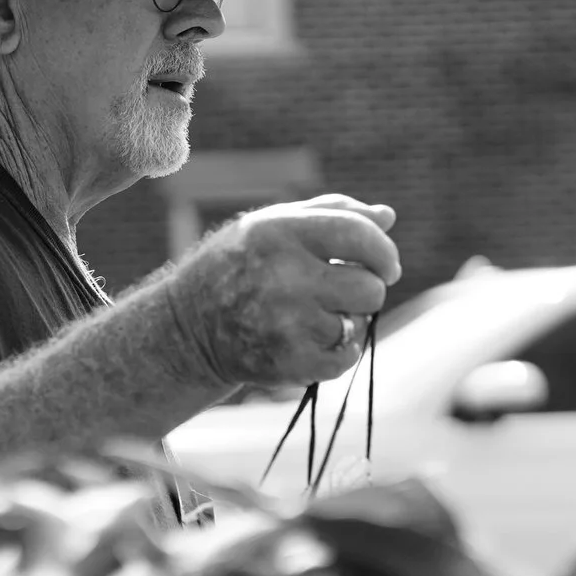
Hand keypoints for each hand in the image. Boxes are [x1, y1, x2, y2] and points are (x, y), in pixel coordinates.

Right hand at [166, 195, 402, 388]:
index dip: (384, 251)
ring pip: (357, 324)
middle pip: (369, 287)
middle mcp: (282, 275)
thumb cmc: (239, 267)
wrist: (187, 329)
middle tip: (344, 294)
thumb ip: (330, 214)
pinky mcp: (288, 361)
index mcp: (279, 232)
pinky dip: (338, 354)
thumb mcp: (272, 226)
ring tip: (313, 317)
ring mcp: (285, 322)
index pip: (358, 234)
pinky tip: (312, 342)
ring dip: (346, 322)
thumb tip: (387, 216)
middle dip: (367, 291)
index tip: (388, 266)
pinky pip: (346, 359)